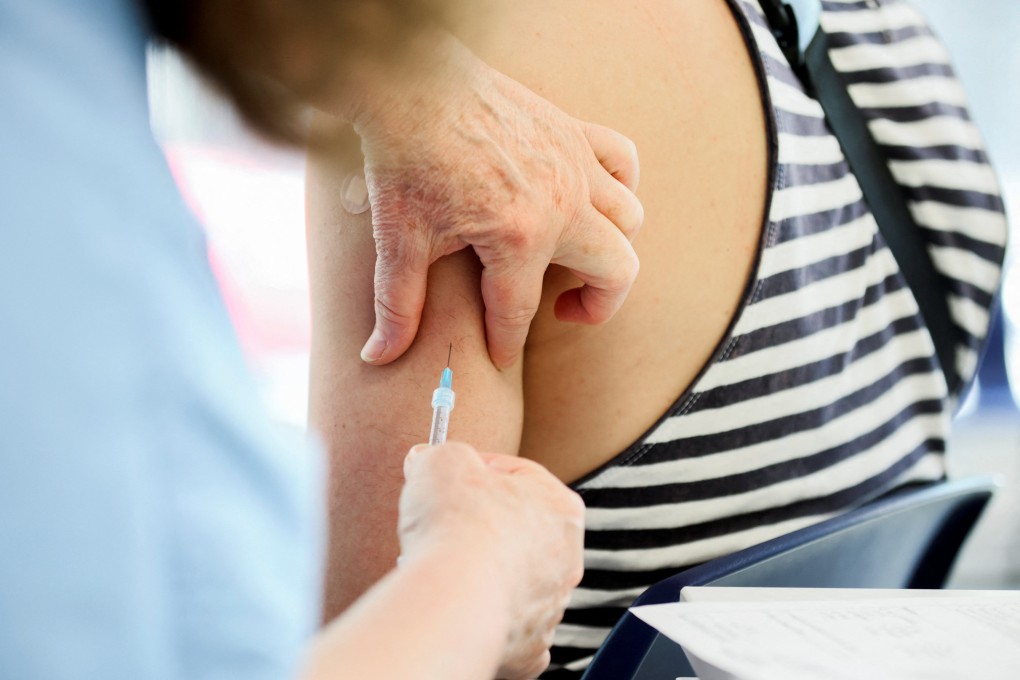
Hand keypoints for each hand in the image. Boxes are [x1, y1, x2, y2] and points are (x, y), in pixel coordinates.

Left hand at [352, 33, 642, 368]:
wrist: (408, 81)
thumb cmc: (403, 158)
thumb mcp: (399, 238)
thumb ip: (397, 305)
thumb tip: (377, 357)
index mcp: (518, 235)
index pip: (521, 312)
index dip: (506, 343)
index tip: (499, 357)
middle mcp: (562, 202)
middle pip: (616, 273)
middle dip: (596, 307)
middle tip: (563, 311)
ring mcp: (575, 163)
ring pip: (630, 221)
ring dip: (611, 250)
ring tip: (576, 261)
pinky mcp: (574, 132)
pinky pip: (625, 163)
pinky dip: (620, 187)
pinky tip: (592, 202)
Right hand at [398, 443, 584, 678]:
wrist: (453, 597)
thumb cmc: (456, 522)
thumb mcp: (442, 460)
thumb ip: (440, 454)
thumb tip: (427, 459)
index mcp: (561, 507)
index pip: (519, 477)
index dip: (478, 470)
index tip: (449, 476)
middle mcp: (567, 558)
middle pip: (520, 531)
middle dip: (482, 524)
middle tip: (443, 523)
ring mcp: (551, 606)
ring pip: (515, 580)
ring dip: (485, 572)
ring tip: (443, 566)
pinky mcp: (528, 646)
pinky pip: (509, 627)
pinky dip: (488, 618)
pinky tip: (463, 607)